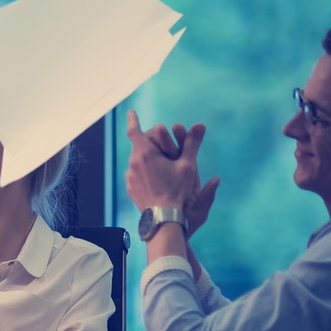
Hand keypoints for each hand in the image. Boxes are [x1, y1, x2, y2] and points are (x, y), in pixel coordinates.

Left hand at [141, 122, 220, 237]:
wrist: (163, 218)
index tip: (131, 112)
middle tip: (161, 140)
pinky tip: (156, 176)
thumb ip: (192, 144)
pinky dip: (144, 170)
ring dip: (147, 157)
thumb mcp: (188, 166)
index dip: (133, 120)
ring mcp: (130, 176)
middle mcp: (133, 163)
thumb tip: (200, 125)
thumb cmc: (177, 190)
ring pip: (137, 160)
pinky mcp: (130, 187)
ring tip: (162, 161)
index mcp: (145, 153)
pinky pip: (136, 173)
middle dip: (149, 140)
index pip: (134, 131)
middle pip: (138, 145)